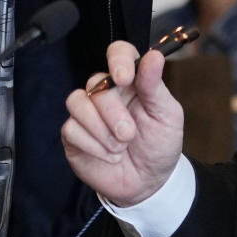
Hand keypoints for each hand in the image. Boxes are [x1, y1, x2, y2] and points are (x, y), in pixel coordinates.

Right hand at [61, 41, 184, 205]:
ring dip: (100, 128)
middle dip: (112, 111)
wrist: (149, 183)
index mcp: (132, 81)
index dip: (118, 60)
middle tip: (129, 134)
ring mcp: (88, 113)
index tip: (123, 78)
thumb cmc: (160, 144)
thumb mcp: (166, 115)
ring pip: (76, 102)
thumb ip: (155, 86)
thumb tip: (153, 55)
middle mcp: (107, 93)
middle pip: (95, 82)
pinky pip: (71, 129)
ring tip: (120, 146)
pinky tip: (109, 156)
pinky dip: (93, 145)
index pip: (118, 52)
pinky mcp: (73, 135)